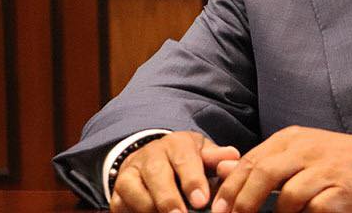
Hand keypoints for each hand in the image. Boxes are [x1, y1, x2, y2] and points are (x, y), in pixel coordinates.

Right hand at [111, 131, 240, 212]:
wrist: (154, 158)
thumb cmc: (187, 160)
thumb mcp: (204, 154)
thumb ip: (218, 158)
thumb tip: (233, 158)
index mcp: (177, 144)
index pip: (185, 160)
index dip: (193, 181)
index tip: (201, 201)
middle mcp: (151, 155)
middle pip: (157, 175)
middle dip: (169, 199)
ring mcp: (131, 172)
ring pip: (135, 191)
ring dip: (151, 208)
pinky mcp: (118, 191)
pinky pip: (121, 205)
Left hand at [212, 126, 351, 212]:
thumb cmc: (333, 160)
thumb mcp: (297, 151)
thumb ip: (263, 161)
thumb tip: (224, 170)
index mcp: (291, 139)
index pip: (252, 161)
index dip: (231, 187)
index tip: (218, 208)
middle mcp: (307, 150)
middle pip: (264, 174)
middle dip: (244, 202)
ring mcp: (324, 171)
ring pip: (287, 197)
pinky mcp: (339, 193)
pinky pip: (312, 210)